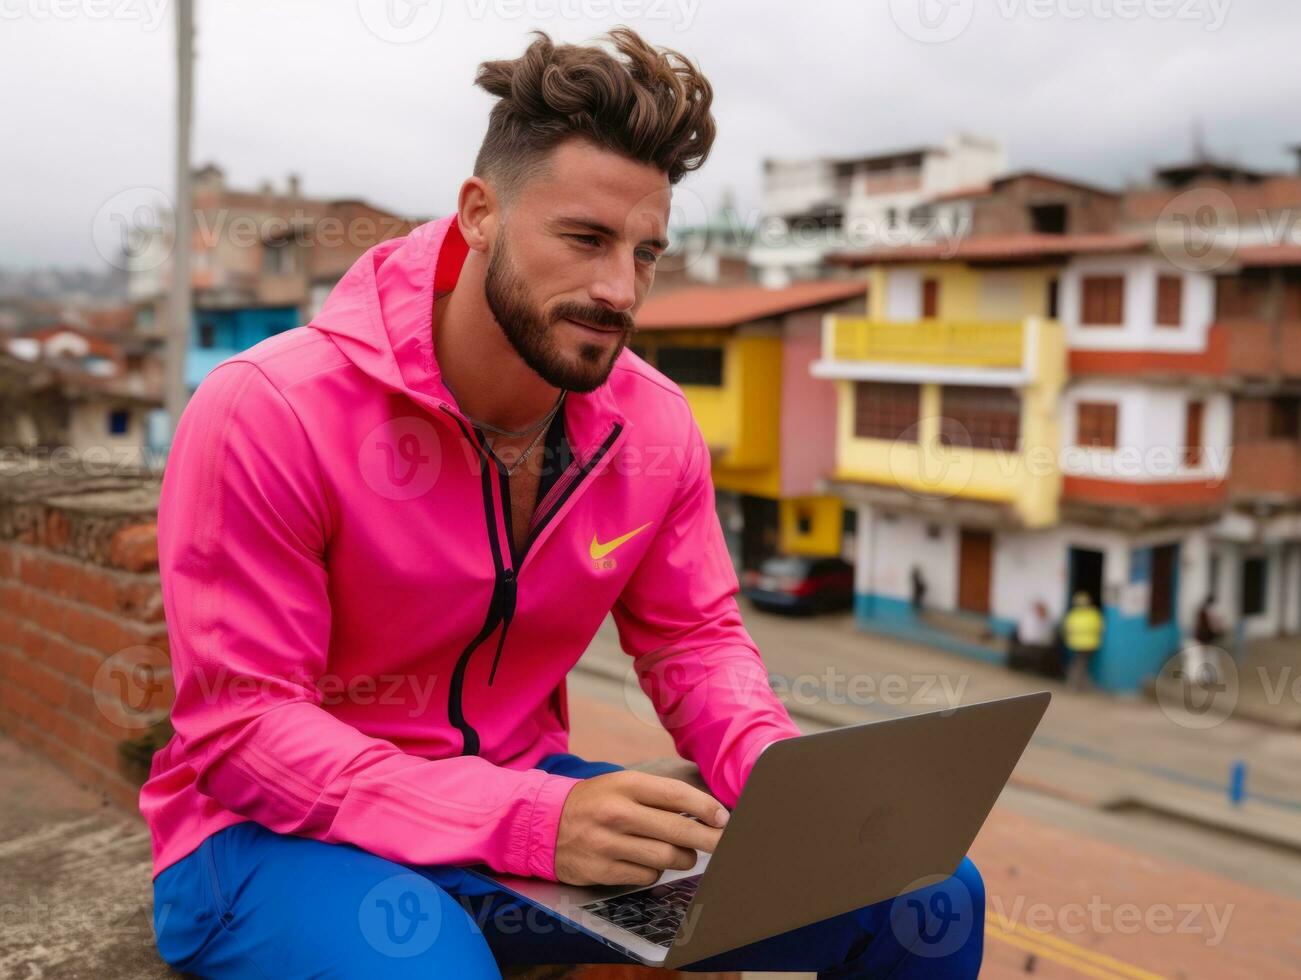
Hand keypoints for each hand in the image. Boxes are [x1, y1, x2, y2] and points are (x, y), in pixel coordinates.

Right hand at [554, 770, 729, 886]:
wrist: (544, 823)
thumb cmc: (594, 802)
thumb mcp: (621, 785)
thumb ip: (658, 796)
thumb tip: (706, 812)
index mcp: (625, 784)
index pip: (675, 795)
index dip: (705, 808)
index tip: (723, 818)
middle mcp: (617, 812)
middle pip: (676, 831)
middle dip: (708, 839)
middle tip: (724, 843)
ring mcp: (608, 843)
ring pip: (665, 858)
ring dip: (683, 858)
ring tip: (684, 854)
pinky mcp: (601, 870)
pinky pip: (646, 876)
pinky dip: (655, 871)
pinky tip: (649, 862)